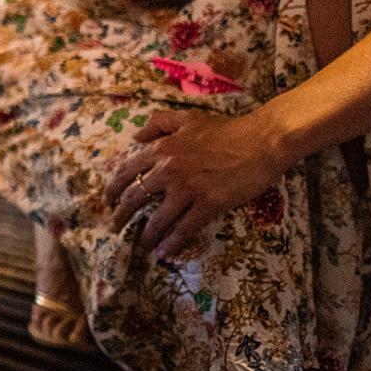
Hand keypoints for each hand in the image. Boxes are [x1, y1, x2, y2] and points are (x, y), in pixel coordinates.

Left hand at [103, 106, 292, 260]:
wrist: (262, 140)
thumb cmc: (227, 128)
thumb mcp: (188, 118)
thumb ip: (159, 123)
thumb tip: (136, 136)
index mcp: (162, 149)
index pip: (127, 171)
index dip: (113, 188)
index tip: (109, 200)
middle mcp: (170, 170)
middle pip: (135, 197)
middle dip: (121, 215)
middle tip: (114, 227)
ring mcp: (189, 188)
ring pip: (158, 219)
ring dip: (146, 235)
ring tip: (140, 245)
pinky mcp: (210, 204)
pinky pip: (185, 229)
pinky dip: (172, 243)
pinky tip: (164, 252)